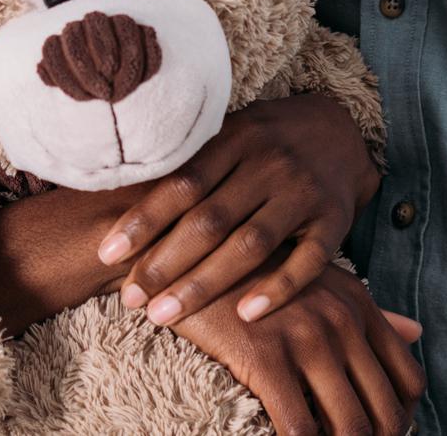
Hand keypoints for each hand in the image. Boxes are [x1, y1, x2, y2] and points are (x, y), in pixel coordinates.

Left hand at [98, 93, 376, 328]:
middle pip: (210, 220)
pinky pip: (308, 261)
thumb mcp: (231, 133)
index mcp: (236, 137)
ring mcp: (304, 192)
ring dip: (204, 284)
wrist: (340, 129)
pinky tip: (246, 316)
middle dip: (165, 264)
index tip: (107, 255)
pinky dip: (277, 289)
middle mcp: (270, 162)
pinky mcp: (334, 220)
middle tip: (131, 299)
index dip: (143, 220)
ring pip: (251, 245)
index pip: (181, 183)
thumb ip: (191, 162)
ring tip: (164, 315)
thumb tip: (116, 196)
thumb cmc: (266, 139)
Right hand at [168, 261, 423, 435]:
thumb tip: (417, 333)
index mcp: (359, 306)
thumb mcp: (324, 279)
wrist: (190, 249)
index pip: (409, 379)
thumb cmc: (256, 270)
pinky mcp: (266, 358)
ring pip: (350, 428)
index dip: (403, 418)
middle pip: (387, 413)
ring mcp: (306, 340)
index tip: (381, 433)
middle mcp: (342, 323)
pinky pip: (300, 427)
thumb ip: (372, 312)